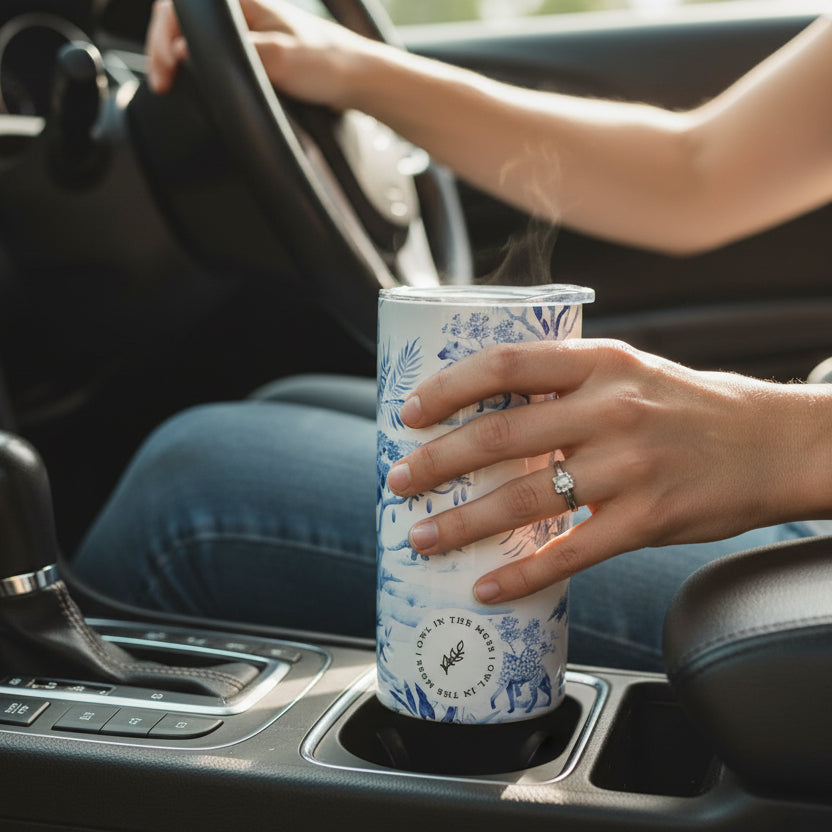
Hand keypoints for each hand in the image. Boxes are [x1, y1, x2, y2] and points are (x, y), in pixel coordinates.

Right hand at [145, 0, 372, 107]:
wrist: (358, 79)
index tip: (164, 69)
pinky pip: (216, 49)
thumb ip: (234, 51)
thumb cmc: (328, 63)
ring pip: (197, 34)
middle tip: (162, 82)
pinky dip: (199, 64)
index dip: (163, 34)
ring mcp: (248, 26)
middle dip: (164, 47)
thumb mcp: (278, 59)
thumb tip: (184, 51)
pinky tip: (195, 80)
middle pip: (184, 18)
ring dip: (178, 56)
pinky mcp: (255, 46)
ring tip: (171, 83)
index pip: (182, 6)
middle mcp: (243, 7)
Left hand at [386, 339, 831, 602]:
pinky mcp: (648, 519)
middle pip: (503, 434)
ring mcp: (630, 466)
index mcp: (601, 362)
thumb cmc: (688, 406)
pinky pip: (570, 551)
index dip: (449, 388)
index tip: (410, 413)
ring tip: (422, 536)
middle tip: (399, 480)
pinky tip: (486, 586)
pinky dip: (522, 573)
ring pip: (526, 497)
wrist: (774, 443)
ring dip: (464, 521)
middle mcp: (611, 409)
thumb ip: (566, 384)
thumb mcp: (629, 371)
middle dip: (439, 461)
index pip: (506, 365)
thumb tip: (489, 409)